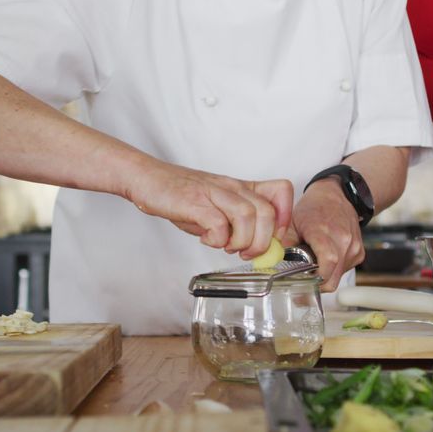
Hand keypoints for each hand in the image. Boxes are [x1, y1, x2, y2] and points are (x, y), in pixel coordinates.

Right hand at [126, 161, 292, 258]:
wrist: (149, 179)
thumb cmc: (182, 195)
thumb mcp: (218, 206)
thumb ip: (238, 224)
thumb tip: (258, 248)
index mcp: (241, 188)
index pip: (281, 191)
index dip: (284, 217)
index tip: (272, 238)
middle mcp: (231, 188)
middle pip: (267, 212)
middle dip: (262, 242)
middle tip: (247, 252)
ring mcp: (213, 193)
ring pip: (248, 217)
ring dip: (241, 242)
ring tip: (226, 246)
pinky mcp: (194, 203)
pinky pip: (218, 225)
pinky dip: (217, 240)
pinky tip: (207, 239)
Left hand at [283, 179, 364, 291]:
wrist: (337, 196)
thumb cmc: (315, 207)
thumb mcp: (292, 222)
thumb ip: (284, 244)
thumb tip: (274, 262)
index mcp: (324, 232)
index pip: (327, 263)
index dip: (316, 278)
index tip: (304, 282)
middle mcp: (343, 241)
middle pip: (333, 278)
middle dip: (317, 282)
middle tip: (305, 277)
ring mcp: (353, 247)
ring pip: (338, 276)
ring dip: (326, 275)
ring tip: (316, 260)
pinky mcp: (359, 252)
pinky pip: (345, 270)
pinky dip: (334, 268)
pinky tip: (326, 256)